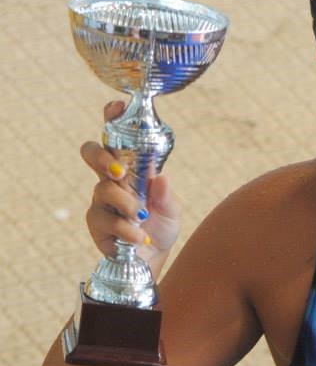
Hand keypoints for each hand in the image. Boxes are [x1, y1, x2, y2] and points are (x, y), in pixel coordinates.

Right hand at [80, 101, 180, 261]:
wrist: (153, 259)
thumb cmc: (161, 226)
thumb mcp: (172, 209)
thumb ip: (166, 194)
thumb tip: (161, 178)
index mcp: (132, 169)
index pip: (118, 139)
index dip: (114, 120)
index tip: (115, 106)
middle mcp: (112, 180)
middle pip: (92, 153)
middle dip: (102, 157)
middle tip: (119, 172)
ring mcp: (101, 202)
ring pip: (103, 190)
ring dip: (125, 204)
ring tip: (141, 217)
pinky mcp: (96, 224)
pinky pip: (105, 220)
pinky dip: (126, 228)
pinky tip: (140, 237)